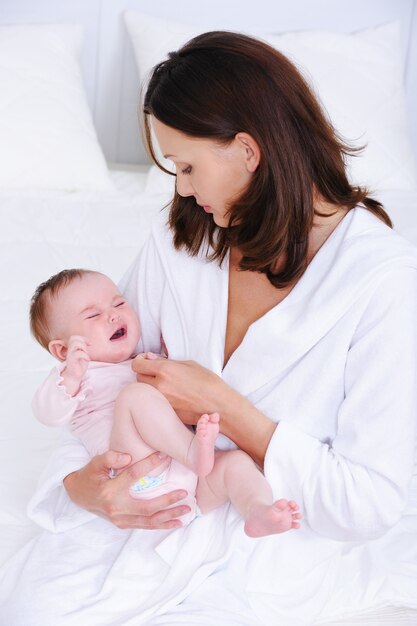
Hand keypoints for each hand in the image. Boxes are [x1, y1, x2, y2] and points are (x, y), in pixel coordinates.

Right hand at [61, 335, 89, 394]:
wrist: (74, 377)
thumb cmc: (79, 366)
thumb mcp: (83, 355)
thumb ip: (84, 348)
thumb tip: (89, 342)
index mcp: (72, 348)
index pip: (74, 337)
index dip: (83, 338)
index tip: (89, 344)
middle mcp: (70, 350)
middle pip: (73, 338)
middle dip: (82, 340)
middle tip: (87, 348)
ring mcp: (70, 355)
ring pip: (74, 343)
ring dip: (83, 346)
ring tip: (86, 353)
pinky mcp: (71, 361)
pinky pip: (77, 354)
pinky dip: (84, 355)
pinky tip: (88, 359)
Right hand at [63, 450, 190, 528]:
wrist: (77, 495)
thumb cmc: (89, 476)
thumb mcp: (96, 462)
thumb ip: (111, 457)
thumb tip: (129, 457)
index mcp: (110, 491)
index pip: (134, 476)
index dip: (150, 464)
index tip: (165, 456)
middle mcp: (116, 508)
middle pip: (147, 507)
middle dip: (168, 501)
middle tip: (184, 493)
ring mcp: (120, 519)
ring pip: (149, 521)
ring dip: (169, 516)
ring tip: (186, 509)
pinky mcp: (123, 524)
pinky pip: (145, 526)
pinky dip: (162, 525)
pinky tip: (176, 523)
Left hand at [132, 356, 231, 415]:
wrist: (219, 405)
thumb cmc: (208, 382)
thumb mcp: (189, 364)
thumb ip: (167, 361)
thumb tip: (151, 358)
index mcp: (165, 370)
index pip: (137, 365)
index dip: (139, 361)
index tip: (145, 360)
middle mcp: (160, 386)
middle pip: (138, 378)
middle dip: (145, 373)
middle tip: (157, 372)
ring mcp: (162, 401)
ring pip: (145, 391)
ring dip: (151, 386)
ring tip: (166, 385)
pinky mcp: (166, 412)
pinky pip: (155, 402)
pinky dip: (159, 397)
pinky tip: (173, 396)